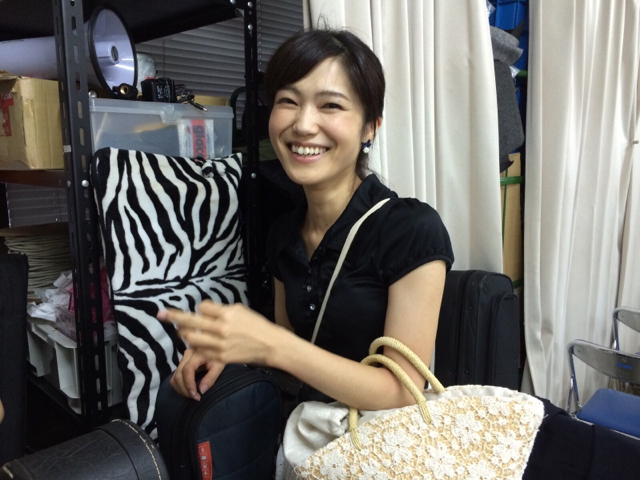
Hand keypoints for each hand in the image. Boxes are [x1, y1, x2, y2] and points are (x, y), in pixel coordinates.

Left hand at [158, 301, 280, 366]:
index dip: (201, 308)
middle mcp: (221, 328)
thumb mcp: (240, 310)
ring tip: (182, 331)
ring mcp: (220, 345)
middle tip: (161, 314)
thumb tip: (204, 310)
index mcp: (226, 314)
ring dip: (184, 334)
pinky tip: (195, 345)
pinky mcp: (220, 358)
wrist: (270, 344)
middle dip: (174, 317)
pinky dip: (196, 347)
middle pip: (190, 321)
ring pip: (191, 339)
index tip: (202, 311)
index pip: (201, 307)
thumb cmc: (256, 325)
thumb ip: (221, 310)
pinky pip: (200, 352)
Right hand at [170, 348, 223, 400]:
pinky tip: (187, 390)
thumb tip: (201, 391)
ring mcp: (183, 358)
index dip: (189, 384)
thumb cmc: (220, 356)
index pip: (187, 369)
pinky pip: (175, 376)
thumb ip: (211, 377)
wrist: (218, 346)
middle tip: (195, 397)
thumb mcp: (219, 366)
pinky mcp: (181, 363)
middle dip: (185, 389)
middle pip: (179, 374)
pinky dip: (178, 385)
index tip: (195, 395)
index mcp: (197, 353)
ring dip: (181, 389)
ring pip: (175, 376)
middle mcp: (187, 355)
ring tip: (192, 395)